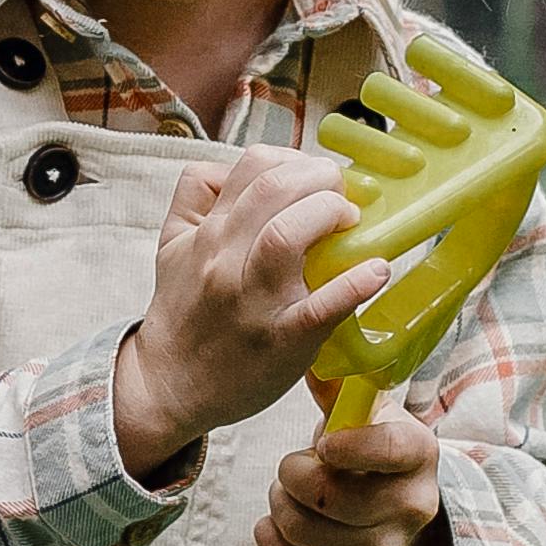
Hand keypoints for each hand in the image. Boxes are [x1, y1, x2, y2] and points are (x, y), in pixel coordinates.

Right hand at [110, 147, 385, 480]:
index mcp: (208, 231)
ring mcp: (254, 299)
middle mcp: (226, 257)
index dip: (297, 160)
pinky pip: (321, 306)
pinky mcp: (282, 339)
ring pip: (288, 233)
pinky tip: (376, 270)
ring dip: (330, 215)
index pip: (255, 164)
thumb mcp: (170, 244)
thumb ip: (196, 196)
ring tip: (351, 223)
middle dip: (323, 180)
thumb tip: (237, 167)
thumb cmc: (183, 314)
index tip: (316, 181)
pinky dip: (354, 284)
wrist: (168, 385)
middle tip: (341, 198)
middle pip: (276, 187)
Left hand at [259, 405, 454, 545]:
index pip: (390, 449)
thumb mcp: (366, 411)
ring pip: (308, 532)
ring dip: (279, 506)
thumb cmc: (371, 447)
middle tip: (290, 466)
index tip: (323, 445)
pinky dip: (273, 544)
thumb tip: (308, 360)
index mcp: (418, 453)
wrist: (394, 502)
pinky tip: (271, 525)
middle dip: (293, 475)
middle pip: (333, 498)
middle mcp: (412, 506)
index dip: (350, 446)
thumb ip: (337, 387)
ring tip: (284, 492)